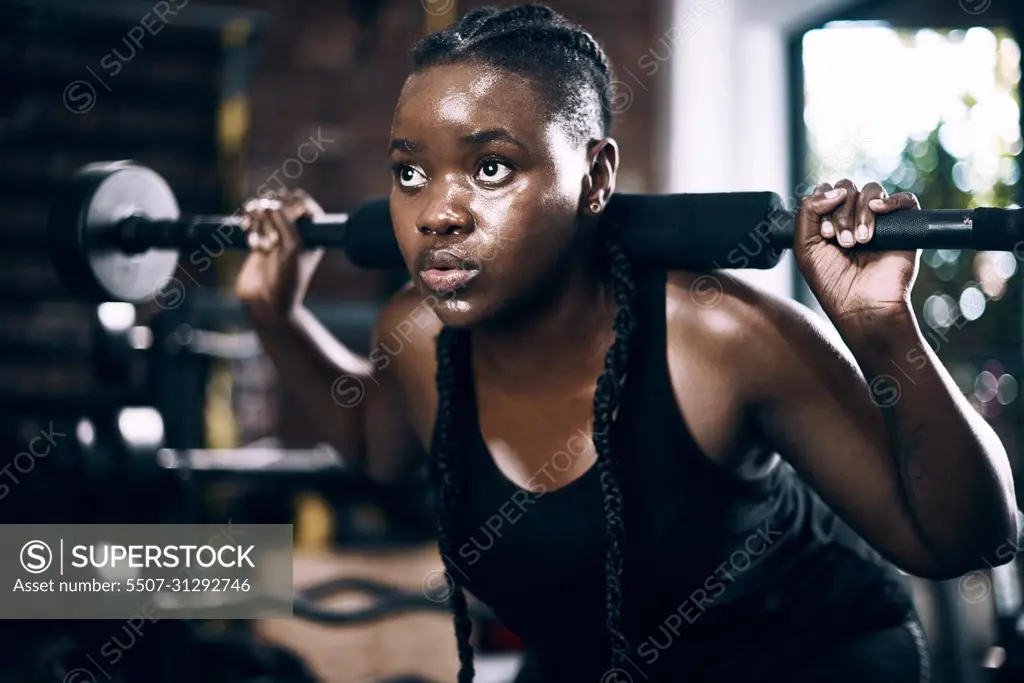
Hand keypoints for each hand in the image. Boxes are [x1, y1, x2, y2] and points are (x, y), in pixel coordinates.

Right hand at [235, 189, 324, 325]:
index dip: (292, 200)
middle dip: (271, 209)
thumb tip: (272, 202)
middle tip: (270, 232)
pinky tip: (245, 228)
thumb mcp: (293, 249)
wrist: (267, 304)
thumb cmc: (287, 280)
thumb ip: (286, 223)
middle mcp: (295, 231)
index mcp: (312, 233)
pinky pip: (252, 219)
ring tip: (256, 233)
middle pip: (281, 202)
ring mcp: (275, 235)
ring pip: (264, 209)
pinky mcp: (258, 240)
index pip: (304, 204)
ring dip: (258, 216)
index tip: (283, 208)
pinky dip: (248, 220)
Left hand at [793, 180, 920, 328]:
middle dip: (841, 213)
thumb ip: (807, 212)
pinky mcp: (904, 227)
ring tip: (859, 242)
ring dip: (860, 214)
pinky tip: (878, 213)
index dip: (823, 205)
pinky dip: (891, 201)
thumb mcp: (805, 246)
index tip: (825, 235)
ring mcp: (880, 221)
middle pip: (847, 188)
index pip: (826, 191)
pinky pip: (905, 200)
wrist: (861, 305)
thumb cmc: (832, 282)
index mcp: (830, 221)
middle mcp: (854, 217)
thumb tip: (835, 190)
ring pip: (871, 191)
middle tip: (842, 242)